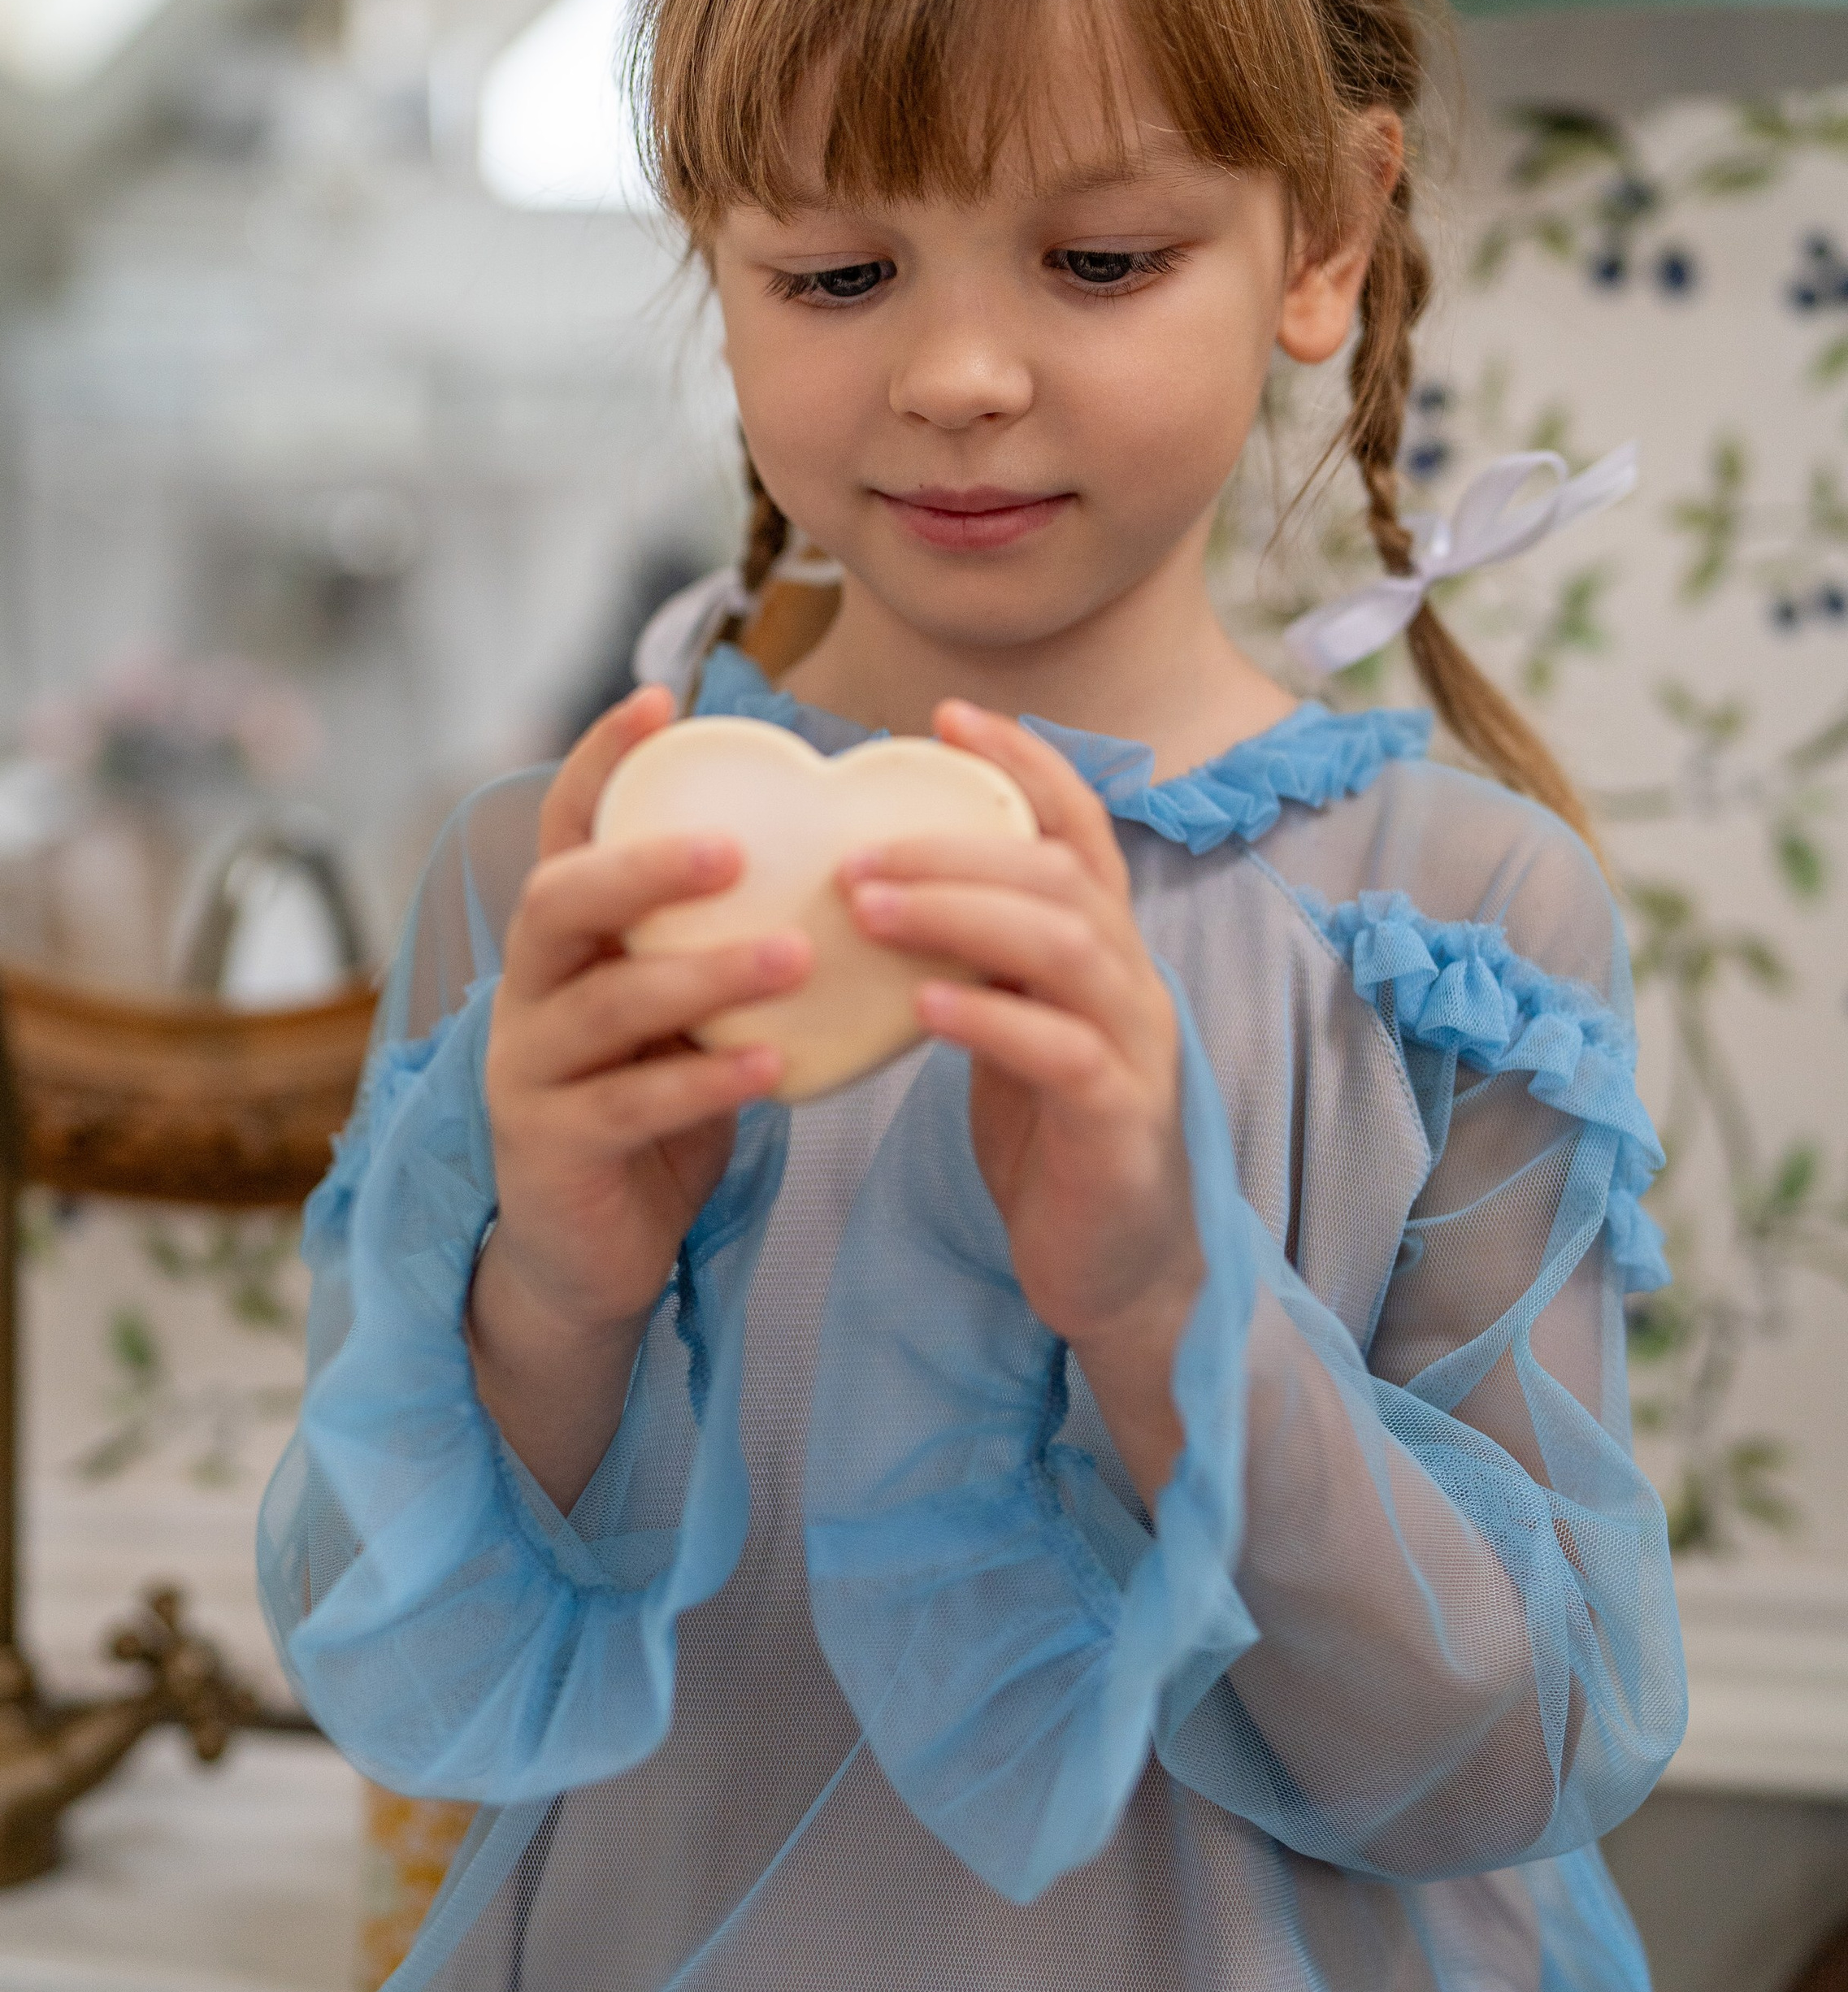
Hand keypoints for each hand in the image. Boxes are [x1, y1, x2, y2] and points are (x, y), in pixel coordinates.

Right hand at [468, 684, 808, 1506]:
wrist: (591, 1256)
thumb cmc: (655, 1110)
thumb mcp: (680, 1011)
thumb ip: (719, 939)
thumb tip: (844, 853)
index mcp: (564, 942)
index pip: (567, 830)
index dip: (603, 762)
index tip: (660, 698)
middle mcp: (530, 990)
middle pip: (557, 900)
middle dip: (643, 866)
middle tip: (734, 849)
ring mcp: (528, 1070)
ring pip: (602, 1003)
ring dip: (699, 974)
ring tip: (791, 957)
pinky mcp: (551, 1148)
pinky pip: (627, 1104)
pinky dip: (701, 1082)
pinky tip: (773, 1066)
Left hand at [839, 702, 1200, 1506]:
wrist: (1123, 1275)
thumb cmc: (1057, 1143)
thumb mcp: (1015, 1029)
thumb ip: (980, 960)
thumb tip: (880, 888)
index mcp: (1103, 951)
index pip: (1076, 827)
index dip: (1022, 762)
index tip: (944, 716)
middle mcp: (1131, 982)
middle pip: (1059, 873)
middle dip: (956, 843)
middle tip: (855, 845)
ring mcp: (1135, 1049)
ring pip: (1064, 944)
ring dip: (961, 913)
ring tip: (869, 904)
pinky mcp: (1119, 1124)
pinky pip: (1060, 1051)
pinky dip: (990, 1018)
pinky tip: (923, 1007)